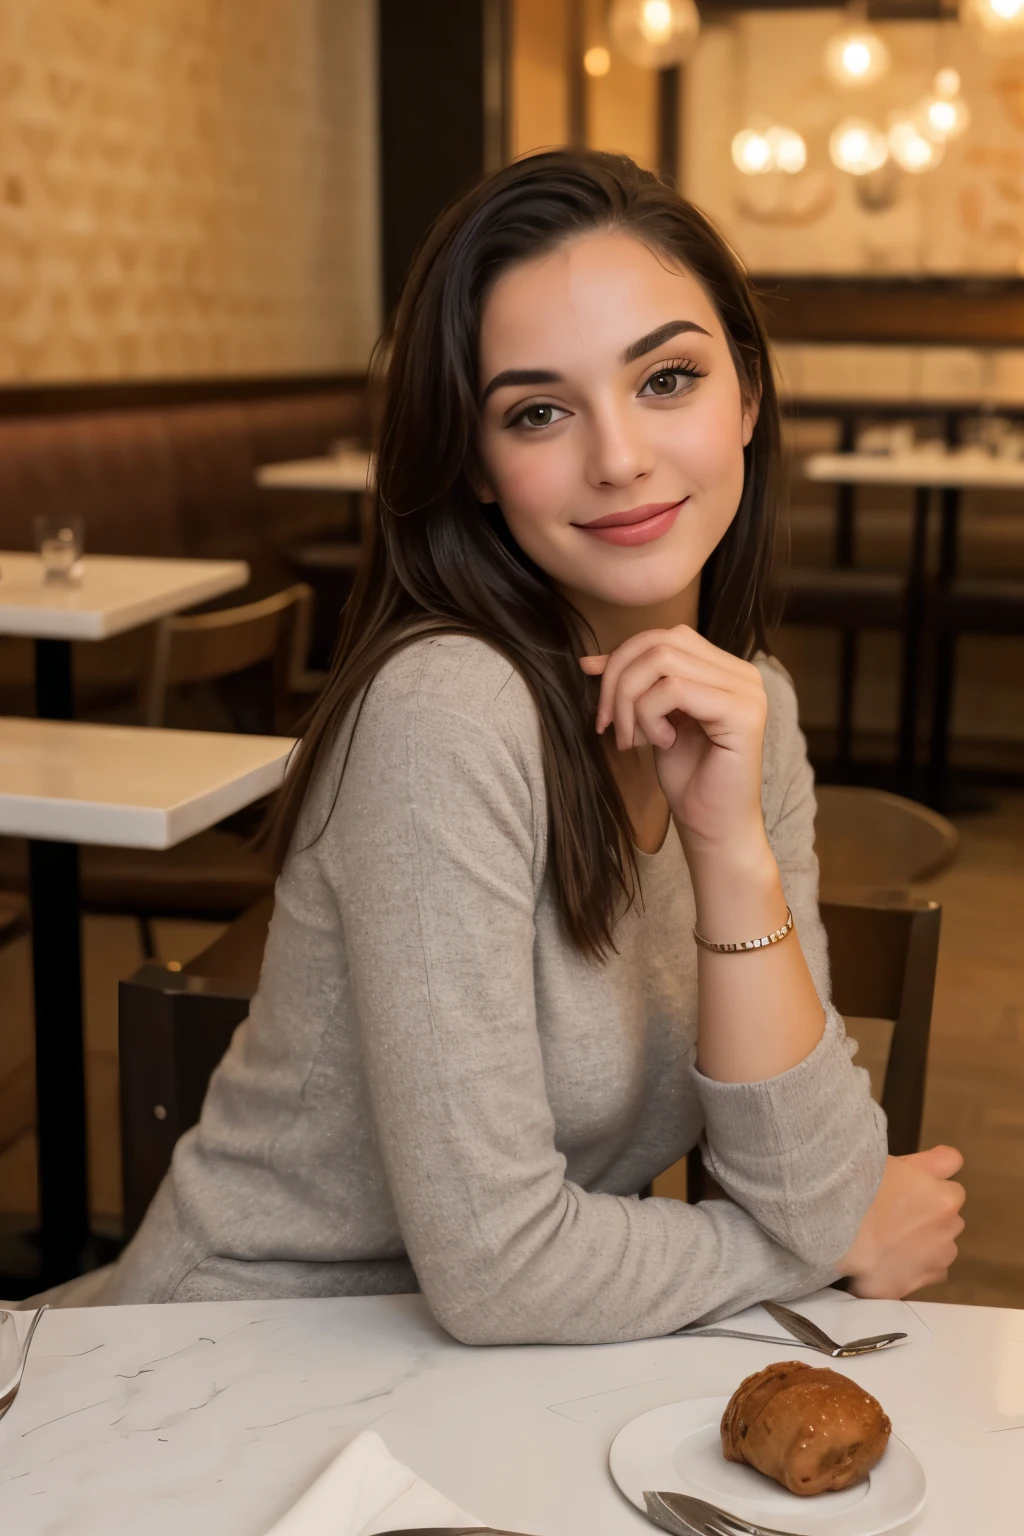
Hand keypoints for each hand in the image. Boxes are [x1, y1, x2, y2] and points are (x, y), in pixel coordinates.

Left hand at [579, 626, 768, 854]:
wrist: (714, 827)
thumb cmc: (688, 778)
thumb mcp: (651, 720)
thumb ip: (633, 685)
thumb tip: (590, 659)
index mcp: (725, 669)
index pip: (664, 636)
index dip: (622, 660)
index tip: (601, 705)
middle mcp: (743, 673)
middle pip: (660, 643)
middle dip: (618, 681)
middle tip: (608, 725)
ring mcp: (747, 691)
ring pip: (663, 662)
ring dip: (631, 701)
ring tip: (633, 739)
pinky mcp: (742, 713)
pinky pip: (674, 690)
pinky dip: (651, 715)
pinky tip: (661, 743)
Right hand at [841, 1146, 965, 1297]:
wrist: (829, 1224)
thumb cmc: (860, 1184)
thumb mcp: (896, 1162)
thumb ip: (933, 1161)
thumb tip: (953, 1161)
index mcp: (945, 1200)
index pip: (952, 1191)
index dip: (928, 1188)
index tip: (906, 1190)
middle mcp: (946, 1234)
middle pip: (948, 1222)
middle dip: (929, 1218)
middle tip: (893, 1213)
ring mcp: (931, 1264)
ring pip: (939, 1251)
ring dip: (925, 1245)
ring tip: (890, 1238)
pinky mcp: (910, 1287)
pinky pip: (923, 1275)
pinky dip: (912, 1269)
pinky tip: (888, 1259)